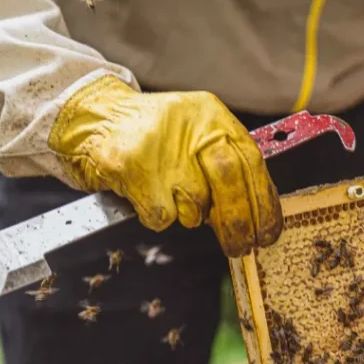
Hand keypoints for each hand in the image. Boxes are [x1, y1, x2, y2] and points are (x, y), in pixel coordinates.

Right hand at [48, 75, 282, 255]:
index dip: (264, 204)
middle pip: (229, 182)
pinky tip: (150, 197)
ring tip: (172, 196)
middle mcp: (190, 127)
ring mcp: (160, 147)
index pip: (251, 163)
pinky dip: (158, 216)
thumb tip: (255, 216)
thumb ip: (228, 168)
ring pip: (194, 205)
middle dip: (238, 223)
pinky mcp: (132, 167)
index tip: (268, 232)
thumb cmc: (153, 135)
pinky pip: (162, 215)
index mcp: (213, 116)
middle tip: (240, 246)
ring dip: (189, 214)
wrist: (96, 118)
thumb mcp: (197, 135)